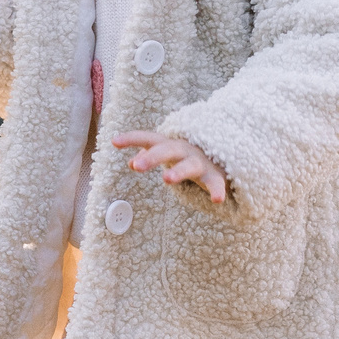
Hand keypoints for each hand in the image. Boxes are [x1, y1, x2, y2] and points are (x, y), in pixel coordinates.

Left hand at [112, 132, 227, 202]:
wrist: (223, 153)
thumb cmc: (187, 154)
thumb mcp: (167, 152)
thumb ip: (148, 155)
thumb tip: (130, 162)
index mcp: (169, 145)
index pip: (148, 138)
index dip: (132, 139)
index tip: (114, 142)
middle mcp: (184, 150)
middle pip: (167, 149)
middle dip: (152, 157)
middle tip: (138, 166)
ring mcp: (200, 162)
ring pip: (189, 165)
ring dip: (178, 171)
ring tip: (166, 179)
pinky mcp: (214, 175)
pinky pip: (216, 183)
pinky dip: (217, 190)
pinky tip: (217, 200)